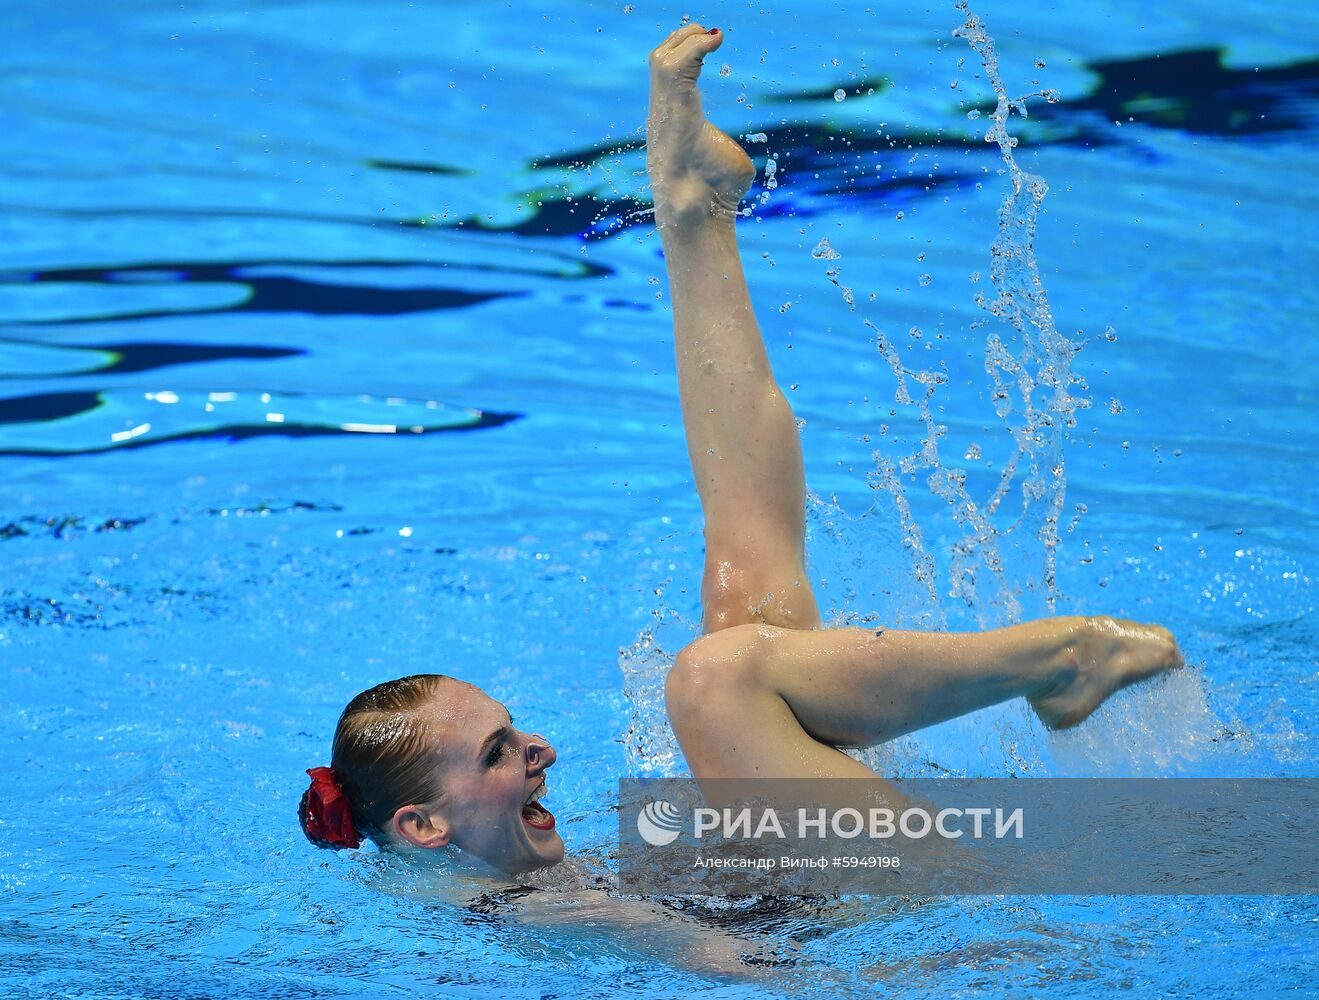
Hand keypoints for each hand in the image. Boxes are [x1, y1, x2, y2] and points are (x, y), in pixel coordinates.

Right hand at [646, 25, 755, 227]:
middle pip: (660, 60)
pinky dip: (696, 48)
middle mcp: (664, 112)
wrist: (699, 210)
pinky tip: (716, 41)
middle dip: (681, 39)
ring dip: (686, 40)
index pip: (671, 77)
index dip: (689, 54)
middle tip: (709, 33)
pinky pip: (676, 67)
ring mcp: (664, 111)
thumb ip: (729, 151)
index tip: (714, 43)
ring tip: (711, 35)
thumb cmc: (717, 193)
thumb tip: (741, 163)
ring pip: (662, 59)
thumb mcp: (729, 162)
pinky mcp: (674, 109)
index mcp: (675, 121)